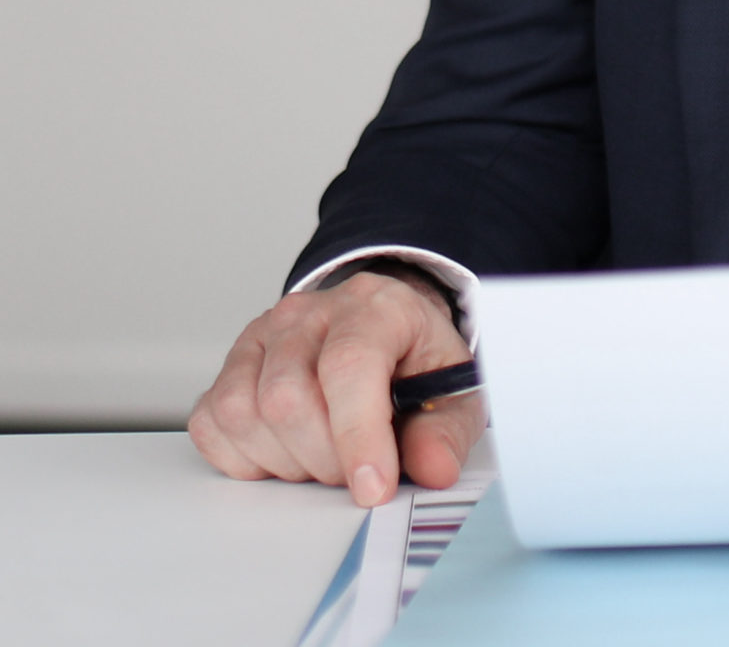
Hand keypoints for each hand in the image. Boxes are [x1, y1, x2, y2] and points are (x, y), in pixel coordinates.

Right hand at [187, 269, 482, 505]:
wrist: (384, 333)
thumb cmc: (414, 361)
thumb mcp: (451, 390)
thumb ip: (446, 429)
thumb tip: (434, 469)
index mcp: (375, 305)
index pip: (350, 365)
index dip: (358, 435)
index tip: (373, 488)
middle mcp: (310, 312)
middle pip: (288, 399)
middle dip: (325, 458)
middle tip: (355, 468)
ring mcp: (263, 336)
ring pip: (245, 414)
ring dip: (286, 460)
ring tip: (324, 455)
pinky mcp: (230, 367)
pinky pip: (212, 424)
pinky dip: (246, 458)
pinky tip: (287, 450)